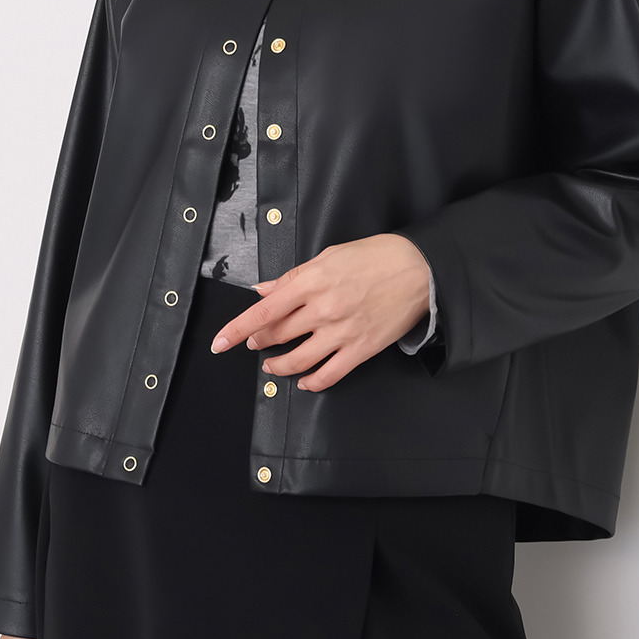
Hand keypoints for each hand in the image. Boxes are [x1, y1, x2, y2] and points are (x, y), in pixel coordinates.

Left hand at [209, 233, 431, 390]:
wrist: (419, 269)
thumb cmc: (376, 256)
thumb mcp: (329, 256)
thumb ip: (293, 277)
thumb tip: (265, 291)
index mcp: (311, 282)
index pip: (263, 311)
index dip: (237, 330)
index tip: (220, 342)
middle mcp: (322, 309)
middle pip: (276, 335)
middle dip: (259, 342)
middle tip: (255, 343)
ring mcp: (341, 332)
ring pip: (298, 360)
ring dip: (279, 365)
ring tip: (273, 364)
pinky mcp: (360, 349)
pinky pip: (329, 374)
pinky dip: (312, 381)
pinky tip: (305, 381)